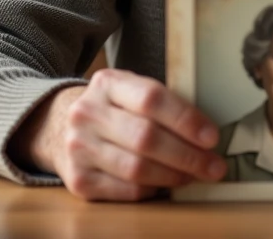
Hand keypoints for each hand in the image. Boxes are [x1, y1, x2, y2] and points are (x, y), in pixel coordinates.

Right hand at [8, 70, 225, 200]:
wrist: (58, 126)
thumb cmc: (111, 109)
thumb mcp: (129, 91)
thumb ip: (162, 103)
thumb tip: (207, 132)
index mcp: (108, 83)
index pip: (152, 98)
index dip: (186, 119)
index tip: (212, 137)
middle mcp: (88, 113)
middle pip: (146, 137)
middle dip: (188, 156)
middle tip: (214, 166)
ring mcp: (78, 148)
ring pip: (137, 168)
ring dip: (174, 176)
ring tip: (195, 176)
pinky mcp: (77, 180)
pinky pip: (125, 190)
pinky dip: (152, 189)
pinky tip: (165, 185)